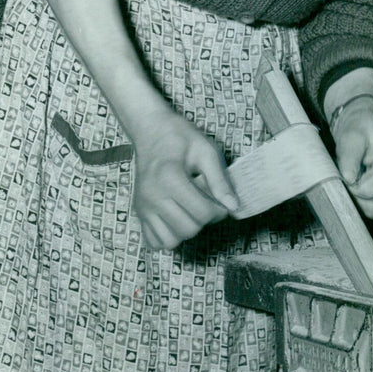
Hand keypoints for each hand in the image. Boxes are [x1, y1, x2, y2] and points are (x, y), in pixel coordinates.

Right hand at [131, 107, 239, 249]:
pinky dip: (169, 236)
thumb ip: (220, 180)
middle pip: (189, 229)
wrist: (151, 130)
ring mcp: (143, 207)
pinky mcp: (138, 212)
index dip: (220, 211)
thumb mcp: (206, 151)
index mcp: (170, 178)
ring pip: (171, 241)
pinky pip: (154, 241)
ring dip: (188, 230)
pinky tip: (178, 219)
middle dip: (206, 220)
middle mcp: (152, 196)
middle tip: (210, 203)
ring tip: (192, 210)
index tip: (223, 200)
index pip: (203, 213)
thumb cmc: (180, 137)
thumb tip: (234, 207)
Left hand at [331, 98, 372, 218]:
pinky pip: (368, 209)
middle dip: (355, 196)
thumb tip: (348, 179)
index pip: (370, 191)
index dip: (352, 186)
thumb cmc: (359, 131)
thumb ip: (350, 157)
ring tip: (354, 178)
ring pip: (370, 211)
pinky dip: (358, 200)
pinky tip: (356, 184)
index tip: (345, 173)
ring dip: (356, 198)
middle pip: (372, 207)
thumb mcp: (351, 137)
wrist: (363, 129)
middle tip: (348, 177)